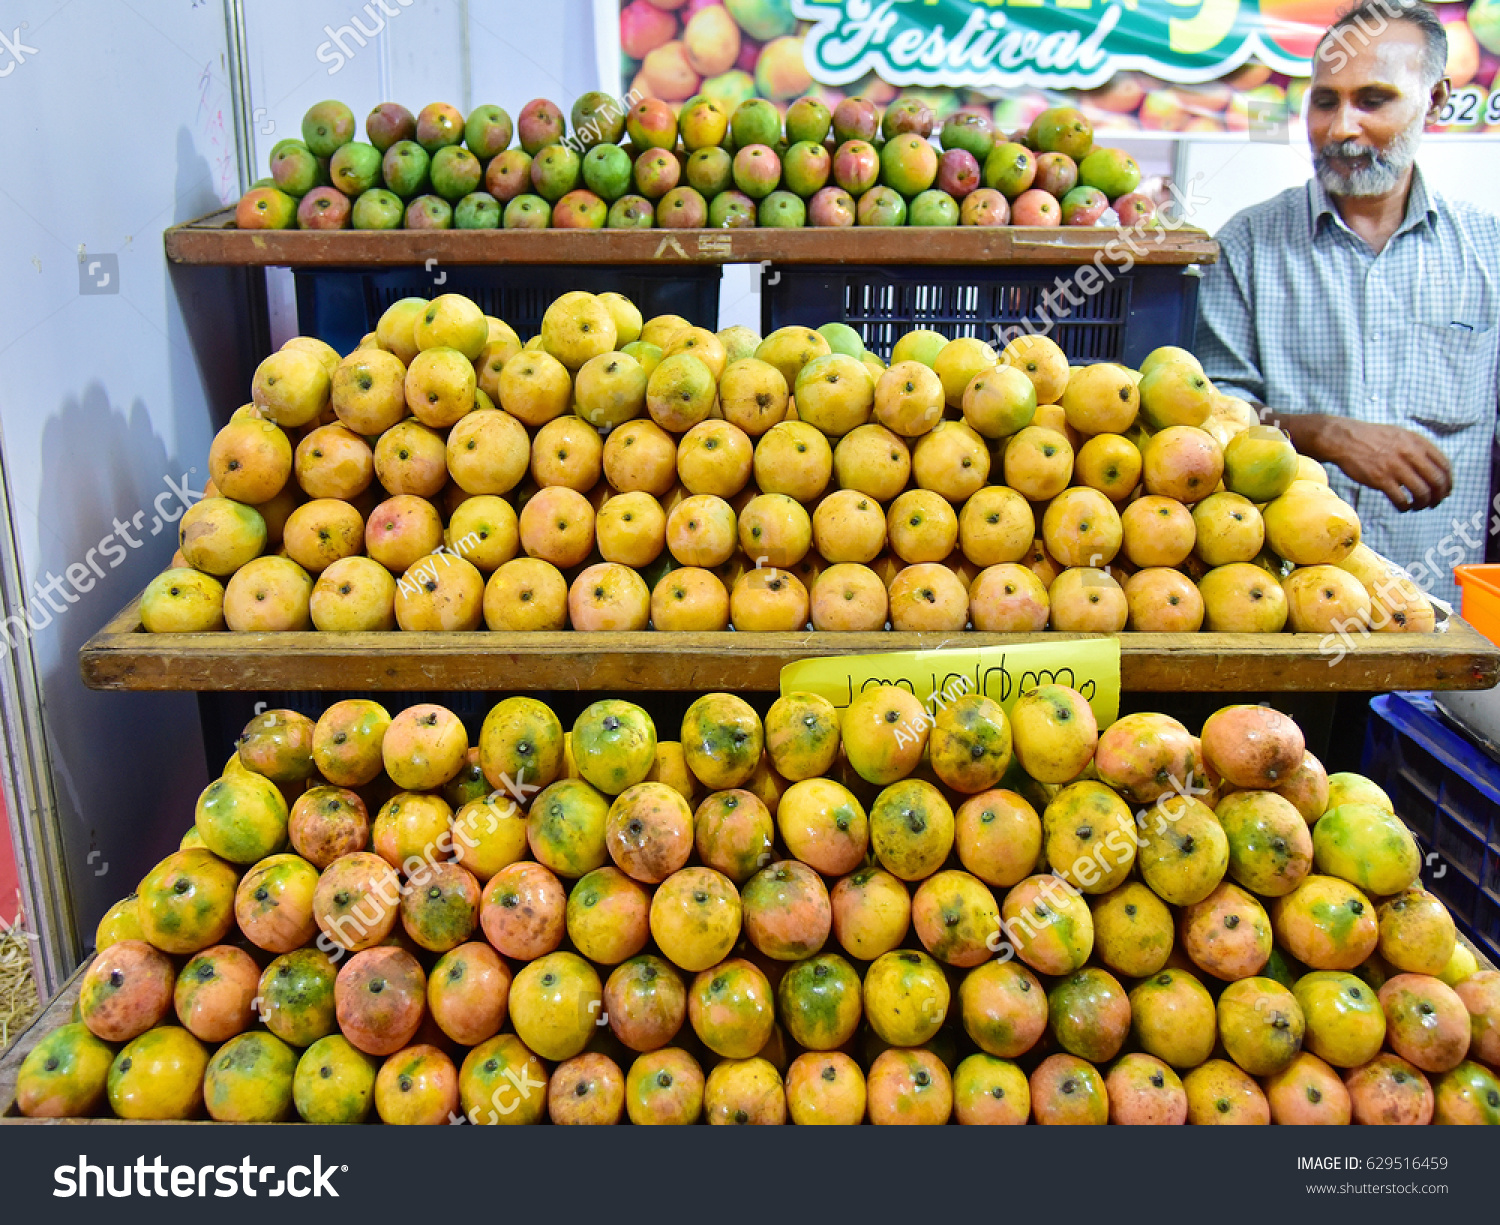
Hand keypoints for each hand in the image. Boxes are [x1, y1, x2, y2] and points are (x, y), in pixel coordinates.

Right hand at [1314, 418, 1453, 510]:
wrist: (1344, 439)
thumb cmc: (1371, 438)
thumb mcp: (1400, 435)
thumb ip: (1417, 448)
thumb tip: (1431, 467)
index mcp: (1417, 442)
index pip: (1444, 465)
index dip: (1448, 481)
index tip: (1445, 490)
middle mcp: (1410, 454)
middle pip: (1437, 481)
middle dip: (1439, 496)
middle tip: (1434, 503)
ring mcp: (1395, 467)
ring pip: (1422, 492)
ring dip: (1423, 503)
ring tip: (1417, 506)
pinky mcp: (1381, 479)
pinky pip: (1401, 499)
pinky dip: (1404, 507)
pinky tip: (1402, 507)